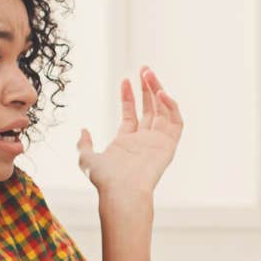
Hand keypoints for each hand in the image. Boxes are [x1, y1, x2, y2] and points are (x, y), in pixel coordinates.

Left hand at [77, 66, 182, 201]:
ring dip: (159, 91)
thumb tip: (83, 130)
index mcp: (127, 141)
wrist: (123, 191)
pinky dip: (172, 106)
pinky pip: (176, 122)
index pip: (131, 113)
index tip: (125, 80)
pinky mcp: (169, 145)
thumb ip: (84, 144)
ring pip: (163, 111)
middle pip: (150, 108)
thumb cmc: (105, 179)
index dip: (128, 96)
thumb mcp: (87, 159)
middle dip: (147, 88)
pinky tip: (162, 93)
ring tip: (150, 75)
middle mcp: (144, 140)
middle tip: (145, 69)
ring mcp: (158, 142)